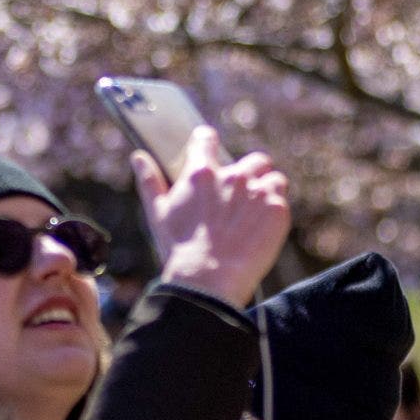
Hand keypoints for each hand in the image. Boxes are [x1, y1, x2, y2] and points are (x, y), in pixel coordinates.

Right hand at [134, 126, 290, 309]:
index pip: (207, 138)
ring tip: (256, 212)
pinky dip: (274, 210)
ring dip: (267, 189)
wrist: (208, 281)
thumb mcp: (158, 213)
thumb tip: (138, 157)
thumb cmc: (179, 249)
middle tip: (241, 197)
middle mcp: (232, 176)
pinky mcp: (277, 210)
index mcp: (201, 173)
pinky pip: (282, 198)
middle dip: (249, 173)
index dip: (208, 143)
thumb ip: (149, 181)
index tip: (210, 151)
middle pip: (253, 159)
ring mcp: (258, 191)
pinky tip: (262, 227)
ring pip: (272, 177)